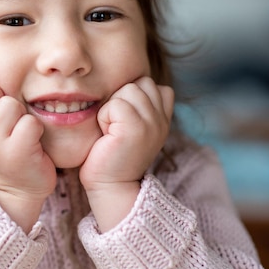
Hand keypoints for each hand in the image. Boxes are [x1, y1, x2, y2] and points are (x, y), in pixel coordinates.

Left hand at [79, 77, 173, 230]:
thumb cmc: (112, 155)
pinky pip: (116, 104)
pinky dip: (105, 117)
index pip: (153, 84)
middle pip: (140, 82)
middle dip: (121, 99)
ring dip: (112, 108)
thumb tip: (130, 82)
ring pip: (128, 89)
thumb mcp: (133, 126)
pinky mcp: (137, 128)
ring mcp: (152, 123)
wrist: (111, 186)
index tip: (124, 122)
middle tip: (116, 126)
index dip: (132, 97)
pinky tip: (107, 135)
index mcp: (163, 118)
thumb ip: (139, 105)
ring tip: (112, 130)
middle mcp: (162, 119)